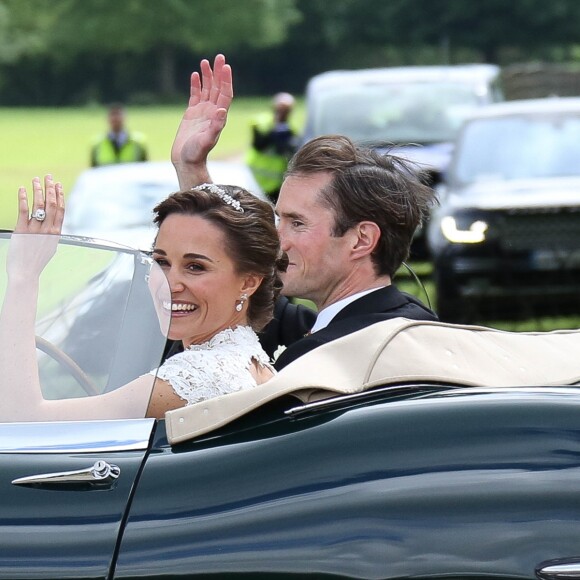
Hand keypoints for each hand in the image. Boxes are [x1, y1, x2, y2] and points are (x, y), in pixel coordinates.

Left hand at [7, 175, 64, 278]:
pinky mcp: (22, 231)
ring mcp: (35, 230)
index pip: (60, 210)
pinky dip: (23, 199)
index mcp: (56, 233)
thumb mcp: (49, 247)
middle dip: (50, 189)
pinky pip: (24, 212)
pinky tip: (22, 189)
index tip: (58, 185)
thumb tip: (53, 225)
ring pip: (39, 206)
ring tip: (35, 180)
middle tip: (48, 177)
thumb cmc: (36, 261)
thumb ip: (51, 234)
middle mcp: (48, 230)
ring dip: (37, 190)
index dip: (60, 195)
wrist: (26, 273)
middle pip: (51, 204)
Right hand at [171, 54, 232, 187]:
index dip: (226, 80)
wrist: (186, 162)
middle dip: (218, 73)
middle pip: (218, 88)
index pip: (225, 94)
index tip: (226, 66)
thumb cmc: (197, 154)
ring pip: (207, 90)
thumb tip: (222, 111)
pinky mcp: (192, 114)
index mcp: (219, 117)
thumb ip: (215, 127)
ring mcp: (203, 113)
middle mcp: (213, 113)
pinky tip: (195, 74)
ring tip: (205, 61)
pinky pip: (195, 96)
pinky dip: (196, 85)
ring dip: (207, 76)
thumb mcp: (207, 140)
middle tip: (219, 56)